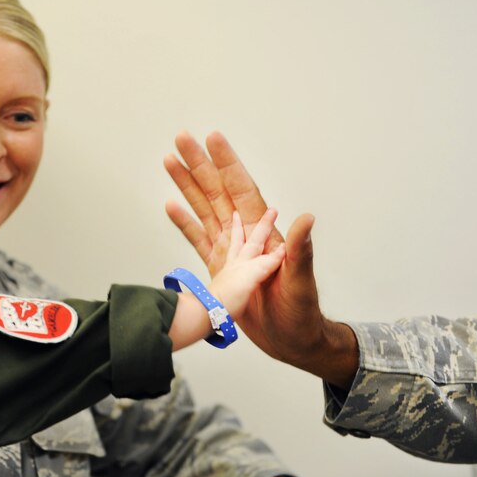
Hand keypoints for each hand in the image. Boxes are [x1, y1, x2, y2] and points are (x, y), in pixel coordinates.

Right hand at [164, 131, 358, 388]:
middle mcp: (244, 234)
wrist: (292, 340)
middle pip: (217, 191)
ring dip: (187, 184)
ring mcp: (230, 249)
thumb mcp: (301, 283)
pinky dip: (183, 220)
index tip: (212, 138)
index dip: (227, 163)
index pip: (241, 189)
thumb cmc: (302, 313)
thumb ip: (299, 252)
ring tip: (170, 160)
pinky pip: (197, 237)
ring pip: (204, 208)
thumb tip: (306, 218)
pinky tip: (171, 204)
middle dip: (199, 163)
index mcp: (262, 233)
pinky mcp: (219, 267)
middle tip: (182, 137)